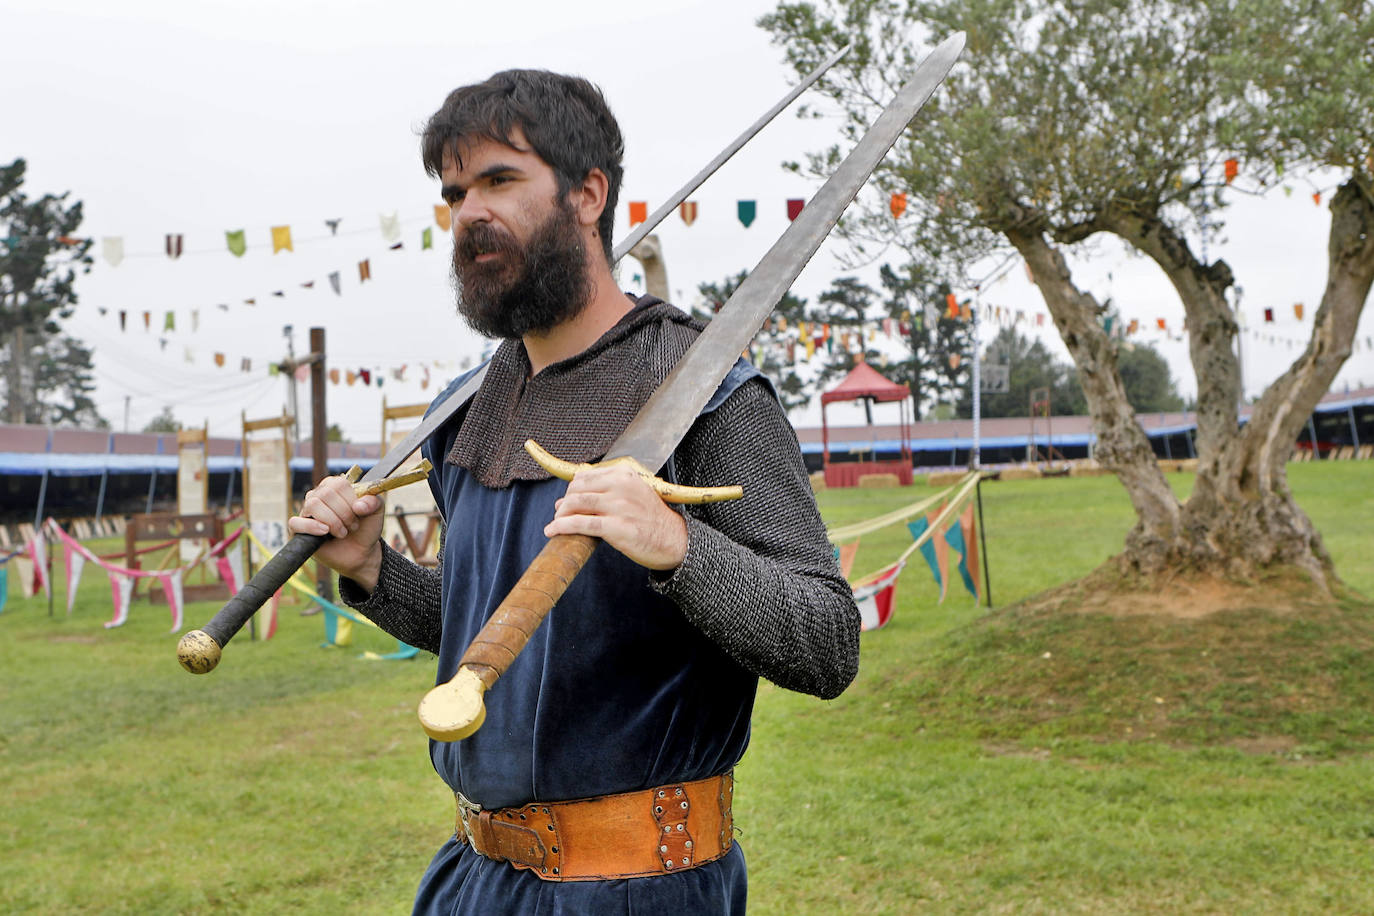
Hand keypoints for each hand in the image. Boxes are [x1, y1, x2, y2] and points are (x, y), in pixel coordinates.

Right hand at [288, 475, 385, 589]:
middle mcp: (318, 495)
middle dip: (344, 513)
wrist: (361, 552)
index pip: (339, 484)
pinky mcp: (299, 530)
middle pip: (325, 494)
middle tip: (352, 526)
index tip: (360, 514)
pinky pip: (295, 523)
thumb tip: (359, 505)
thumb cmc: (365, 528)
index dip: (352, 501)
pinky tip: (324, 532)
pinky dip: (311, 527)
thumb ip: (374, 502)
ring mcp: (307, 512)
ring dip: (332, 522)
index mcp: (335, 486)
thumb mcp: (377, 512)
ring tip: (342, 532)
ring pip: (312, 505)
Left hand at [543, 463, 687, 570]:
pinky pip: (581, 524)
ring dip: (560, 515)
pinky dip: (561, 527)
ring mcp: (619, 506)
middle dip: (564, 502)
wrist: (674, 540)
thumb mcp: (635, 492)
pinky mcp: (617, 526)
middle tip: (559, 513)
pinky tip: (552, 531)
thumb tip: (573, 484)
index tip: (566, 500)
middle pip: (578, 489)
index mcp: (625, 474)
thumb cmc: (651, 518)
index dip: (571, 489)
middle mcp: (621, 486)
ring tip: (555, 523)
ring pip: (576, 504)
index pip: (586, 476)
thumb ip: (609, 486)